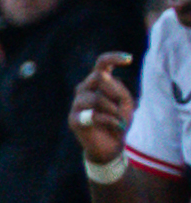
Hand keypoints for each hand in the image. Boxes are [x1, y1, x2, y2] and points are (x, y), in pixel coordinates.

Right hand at [75, 50, 134, 165]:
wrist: (111, 145)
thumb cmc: (118, 120)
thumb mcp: (125, 102)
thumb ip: (117, 88)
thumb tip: (102, 77)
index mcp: (97, 82)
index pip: (102, 63)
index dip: (114, 57)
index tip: (129, 59)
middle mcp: (83, 89)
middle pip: (97, 76)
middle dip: (114, 91)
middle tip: (120, 105)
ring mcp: (76, 104)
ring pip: (96, 97)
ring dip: (113, 110)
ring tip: (117, 120)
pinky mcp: (74, 119)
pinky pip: (94, 115)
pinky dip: (110, 121)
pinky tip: (115, 127)